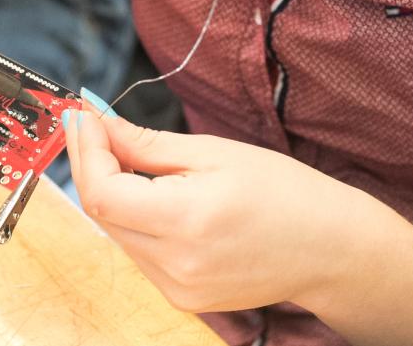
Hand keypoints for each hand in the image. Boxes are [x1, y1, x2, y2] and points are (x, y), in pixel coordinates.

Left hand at [65, 108, 390, 313]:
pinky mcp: (182, 297)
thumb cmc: (284, 193)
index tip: (82, 115)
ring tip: (121, 151)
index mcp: (186, 222)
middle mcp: (175, 264)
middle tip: (92, 124)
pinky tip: (146, 191)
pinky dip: (133, 217)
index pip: (102, 191)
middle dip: (91, 163)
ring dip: (109, 190)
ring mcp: (177, 288)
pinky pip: (140, 251)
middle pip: (102, 212)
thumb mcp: (215, 153)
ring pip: (117, 232)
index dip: (85, 149)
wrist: (330, 249)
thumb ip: (148, 145)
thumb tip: (100, 125)